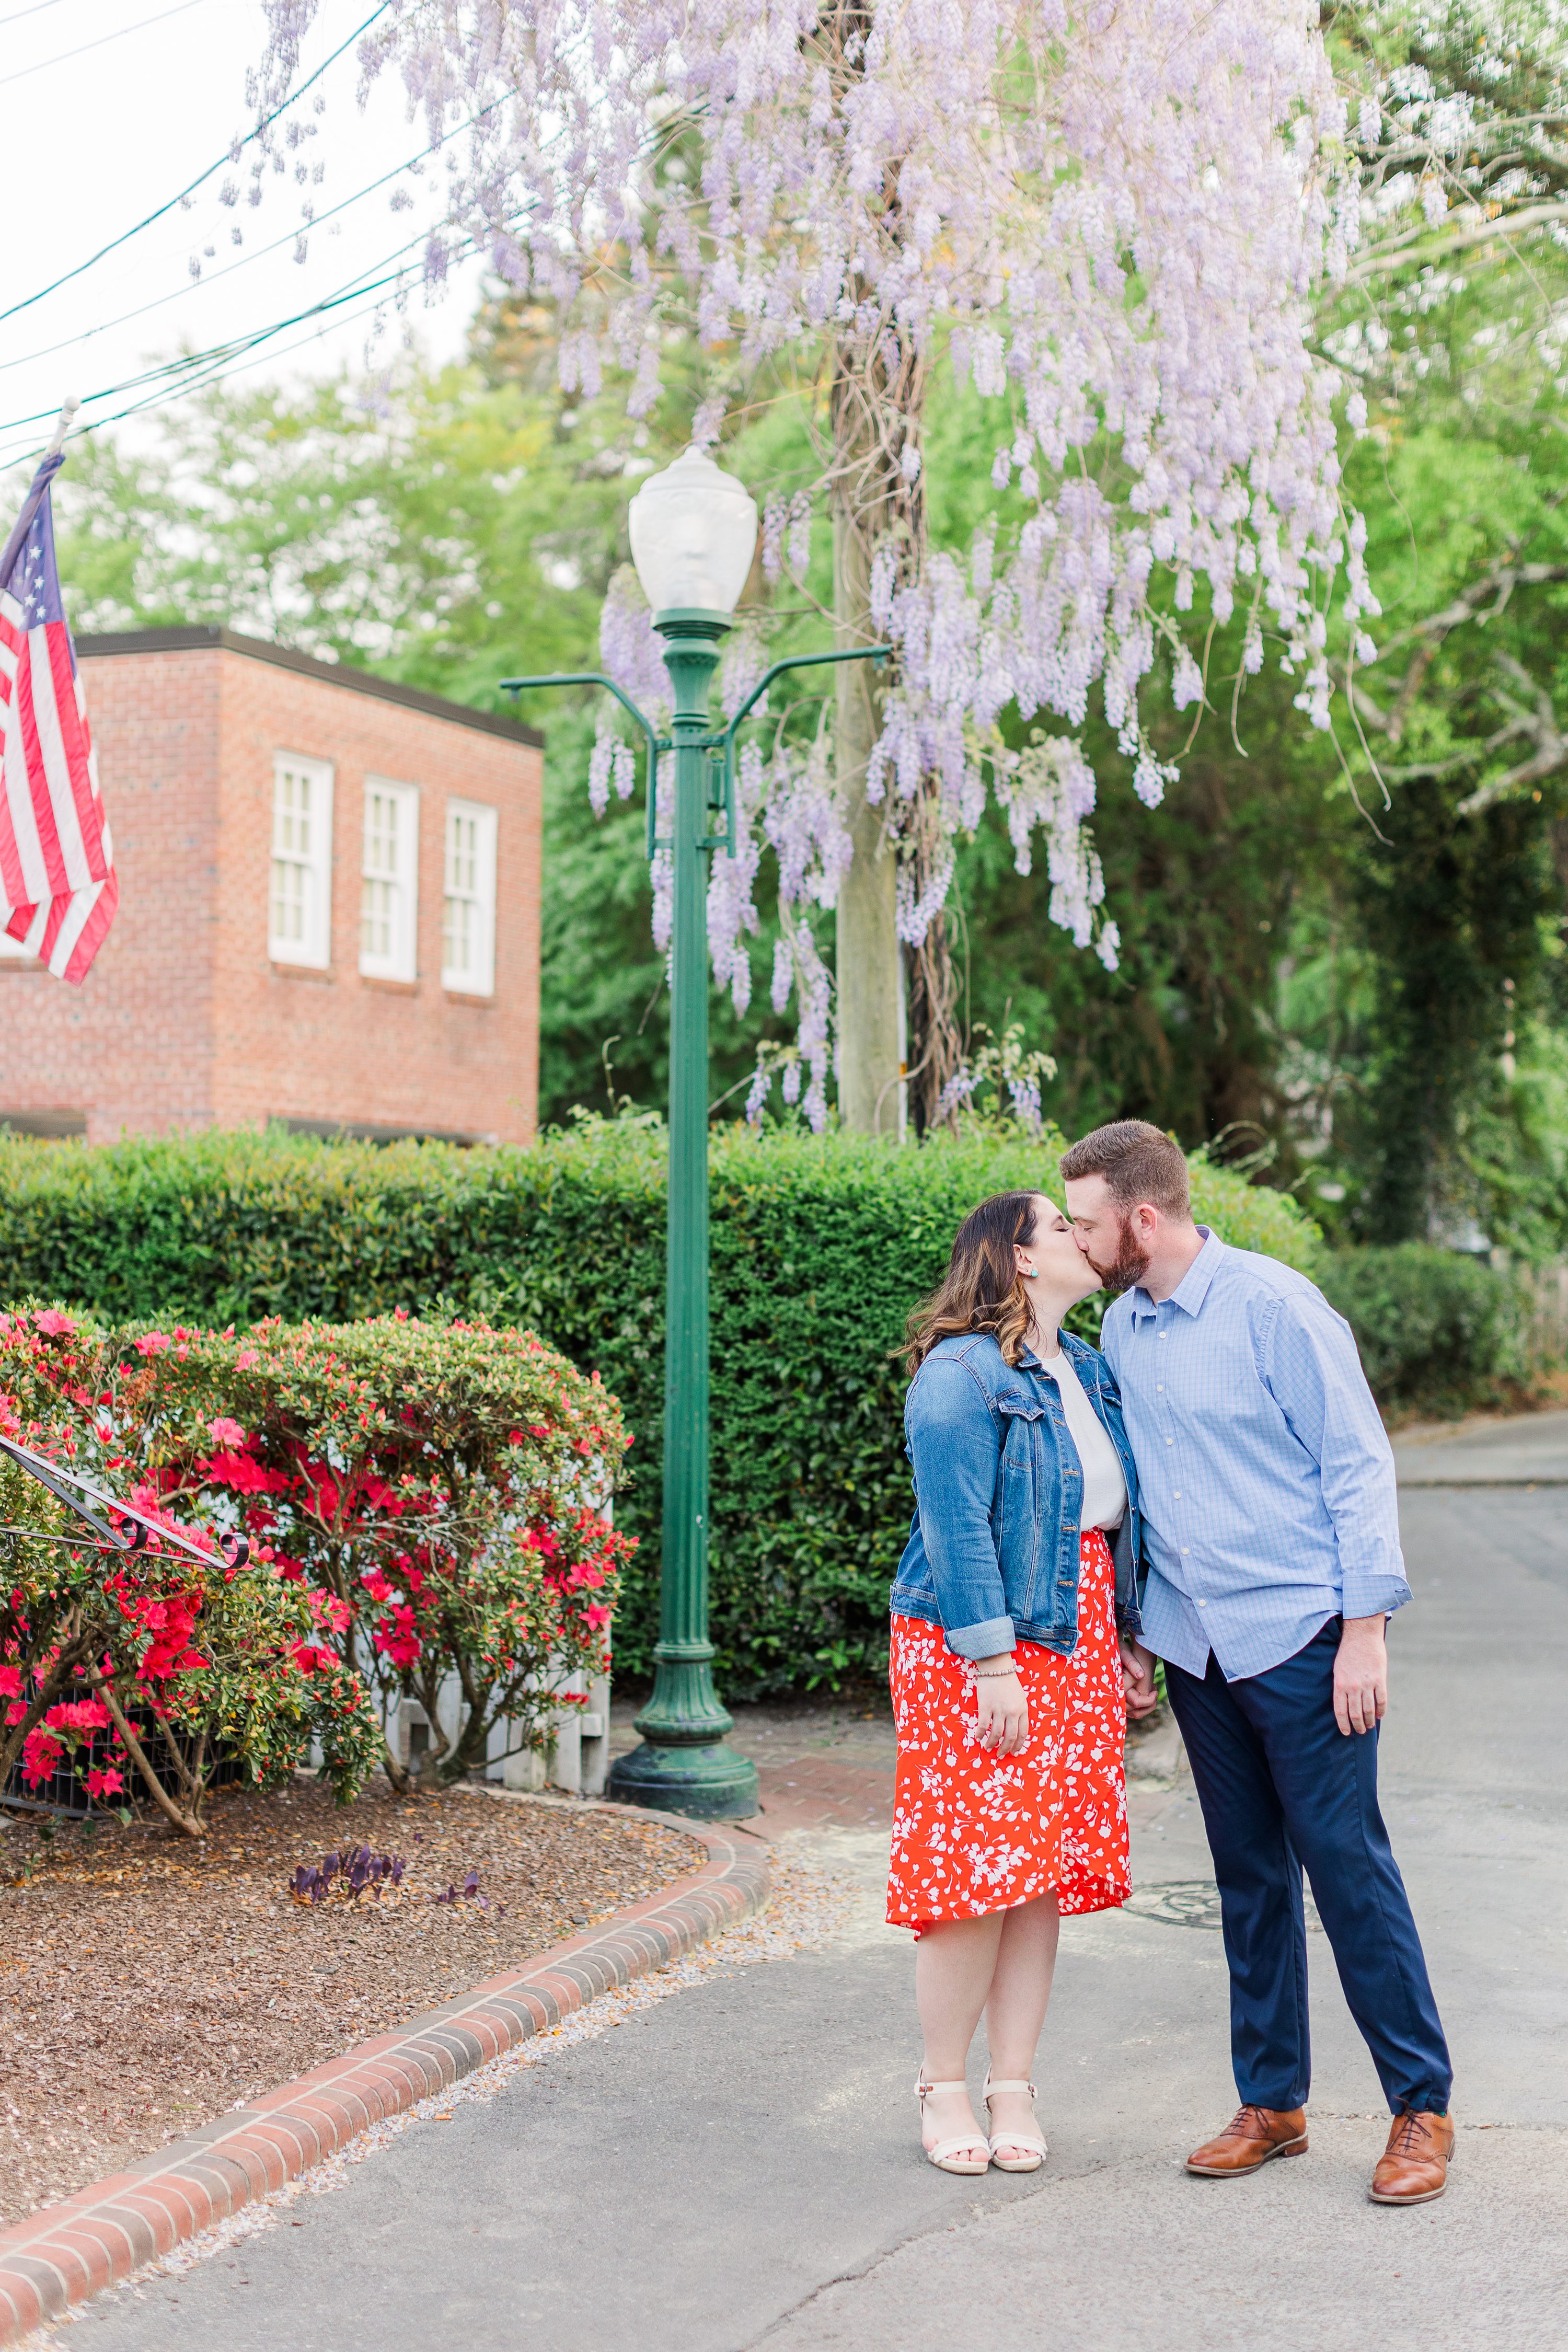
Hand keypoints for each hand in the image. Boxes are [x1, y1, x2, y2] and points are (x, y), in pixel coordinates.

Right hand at [971, 1656, 1028, 1755]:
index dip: (1018, 1746)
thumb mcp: (1020, 1698)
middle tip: (1000, 1755)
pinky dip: (980, 1733)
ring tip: (988, 1748)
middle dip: (1005, 1749)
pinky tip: (978, 1737)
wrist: (996, 1667)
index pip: (1023, 1733)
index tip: (1014, 1752)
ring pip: (996, 1733)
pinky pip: (982, 1725)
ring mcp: (998, 1709)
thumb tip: (1015, 1731)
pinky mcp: (985, 1706)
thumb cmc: (1008, 1682)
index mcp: (1023, 1710)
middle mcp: (1012, 1711)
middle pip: (1010, 1736)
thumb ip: (1019, 1713)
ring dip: (992, 1743)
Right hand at [1120, 1638, 1158, 1720]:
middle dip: (1149, 1703)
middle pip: (1136, 1713)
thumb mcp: (1125, 1653)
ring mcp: (1116, 1702)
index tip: (1155, 1687)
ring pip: (1134, 1714)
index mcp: (1116, 1687)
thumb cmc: (1118, 1651)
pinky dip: (1141, 1705)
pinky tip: (1146, 1690)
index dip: (1149, 1699)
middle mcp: (1114, 1698)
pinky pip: (1132, 1711)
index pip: (1137, 1703)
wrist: (1112, 1653)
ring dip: (1146, 1705)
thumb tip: (1141, 1675)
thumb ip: (1131, 1663)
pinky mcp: (1119, 1702)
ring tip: (1151, 1688)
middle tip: (1154, 1688)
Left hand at [1333, 1615, 1387, 1735]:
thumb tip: (1344, 1703)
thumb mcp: (1338, 1670)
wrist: (1361, 1636)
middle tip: (1360, 1731)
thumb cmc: (1347, 1653)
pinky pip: (1381, 1700)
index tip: (1346, 1733)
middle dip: (1358, 1726)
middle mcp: (1352, 1687)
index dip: (1343, 1725)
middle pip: (1355, 1714)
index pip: (1340, 1711)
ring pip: (1369, 1710)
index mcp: (1339, 1684)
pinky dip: (1380, 1710)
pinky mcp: (1379, 1680)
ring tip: (1369, 1726)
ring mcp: (1367, 1684)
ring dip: (1369, 1721)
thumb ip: (1341, 1687)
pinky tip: (1379, 1715)